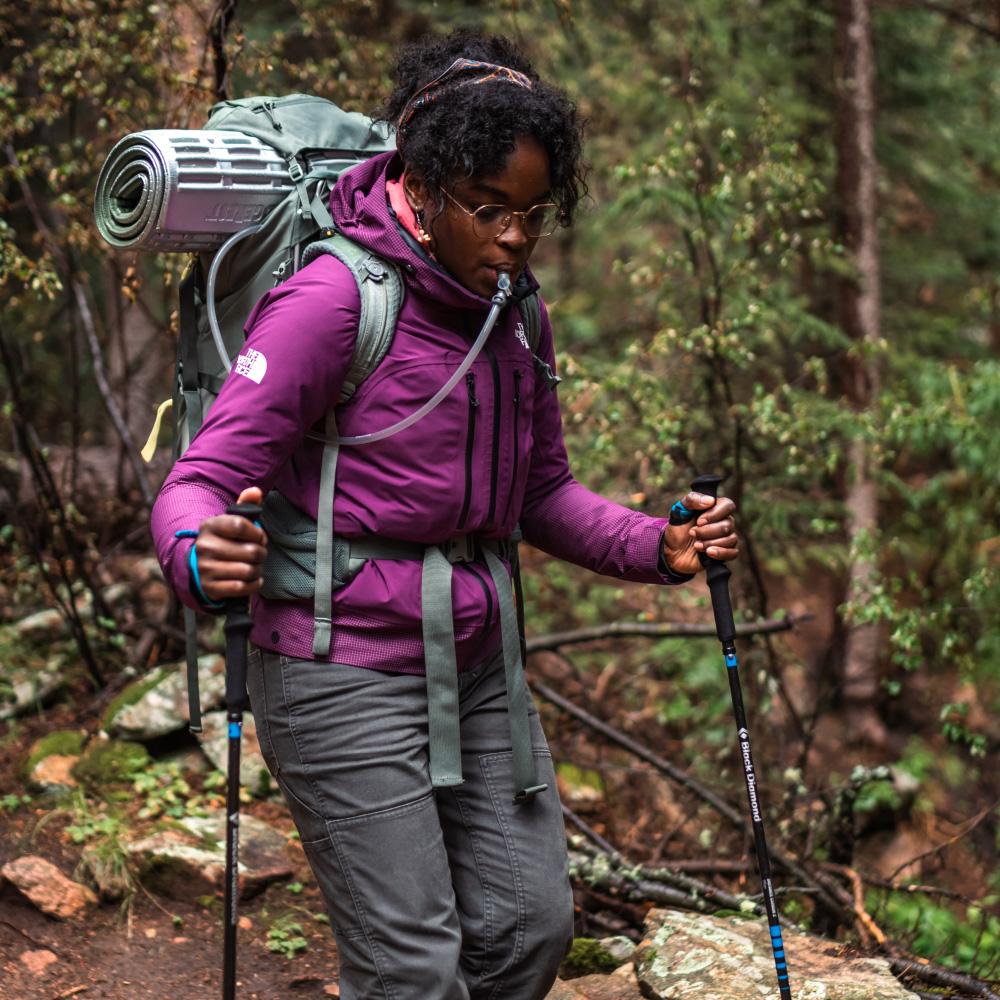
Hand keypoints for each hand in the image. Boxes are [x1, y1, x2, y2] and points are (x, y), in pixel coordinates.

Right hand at [194, 486, 266, 602]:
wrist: (202, 568)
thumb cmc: (225, 541)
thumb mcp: (232, 522)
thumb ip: (246, 506)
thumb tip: (256, 491)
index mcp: (209, 526)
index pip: (240, 525)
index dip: (258, 533)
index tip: (259, 537)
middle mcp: (204, 546)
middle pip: (250, 551)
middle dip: (261, 554)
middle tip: (259, 554)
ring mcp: (205, 568)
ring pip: (248, 570)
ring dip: (258, 570)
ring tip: (254, 567)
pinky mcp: (210, 587)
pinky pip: (242, 587)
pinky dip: (253, 584)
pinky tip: (252, 580)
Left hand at [662, 491, 738, 575]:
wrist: (673, 550)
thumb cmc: (678, 528)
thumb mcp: (681, 510)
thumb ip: (693, 499)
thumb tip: (711, 500)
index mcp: (716, 509)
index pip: (728, 506)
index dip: (715, 514)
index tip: (699, 521)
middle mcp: (724, 522)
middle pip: (728, 525)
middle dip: (707, 531)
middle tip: (692, 534)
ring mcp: (726, 538)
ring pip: (731, 539)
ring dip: (710, 543)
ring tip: (696, 545)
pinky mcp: (725, 553)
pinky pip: (733, 553)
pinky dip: (721, 553)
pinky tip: (708, 552)